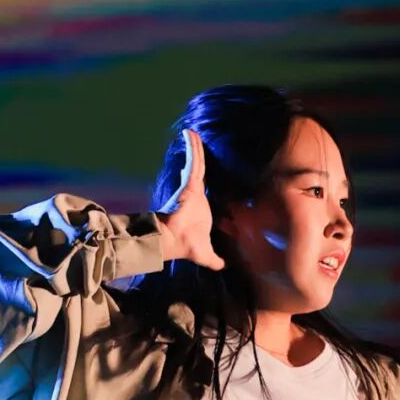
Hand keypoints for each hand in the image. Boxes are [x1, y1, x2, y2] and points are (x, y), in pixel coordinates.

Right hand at [159, 128, 225, 271]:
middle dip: (198, 155)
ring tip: (192, 132)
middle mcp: (195, 194)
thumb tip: (224, 266)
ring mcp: (192, 188)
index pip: (203, 185)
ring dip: (195, 147)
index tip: (202, 164)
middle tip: (196, 139)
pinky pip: (193, 162)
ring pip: (196, 162)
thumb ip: (216, 260)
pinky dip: (192, 149)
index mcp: (200, 206)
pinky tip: (191, 135)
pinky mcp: (190, 184)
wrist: (176, 241)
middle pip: (199, 169)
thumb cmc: (189, 245)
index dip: (202, 174)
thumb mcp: (207, 254)